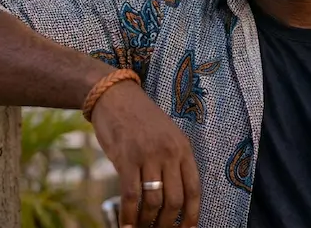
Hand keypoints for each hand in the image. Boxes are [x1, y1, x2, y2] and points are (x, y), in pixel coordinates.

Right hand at [91, 80, 200, 227]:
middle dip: (167, 224)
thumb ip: (173, 162)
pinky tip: (127, 225)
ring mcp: (147, 155)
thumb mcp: (167, 135)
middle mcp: (169, 152)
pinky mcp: (126, 158)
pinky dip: (129, 215)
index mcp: (183, 148)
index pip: (194, 189)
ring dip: (147, 222)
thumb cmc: (141, 118)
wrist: (115, 96)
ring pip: (153, 201)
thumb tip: (173, 199)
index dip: (191, 215)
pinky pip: (131, 196)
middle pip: (174, 200)